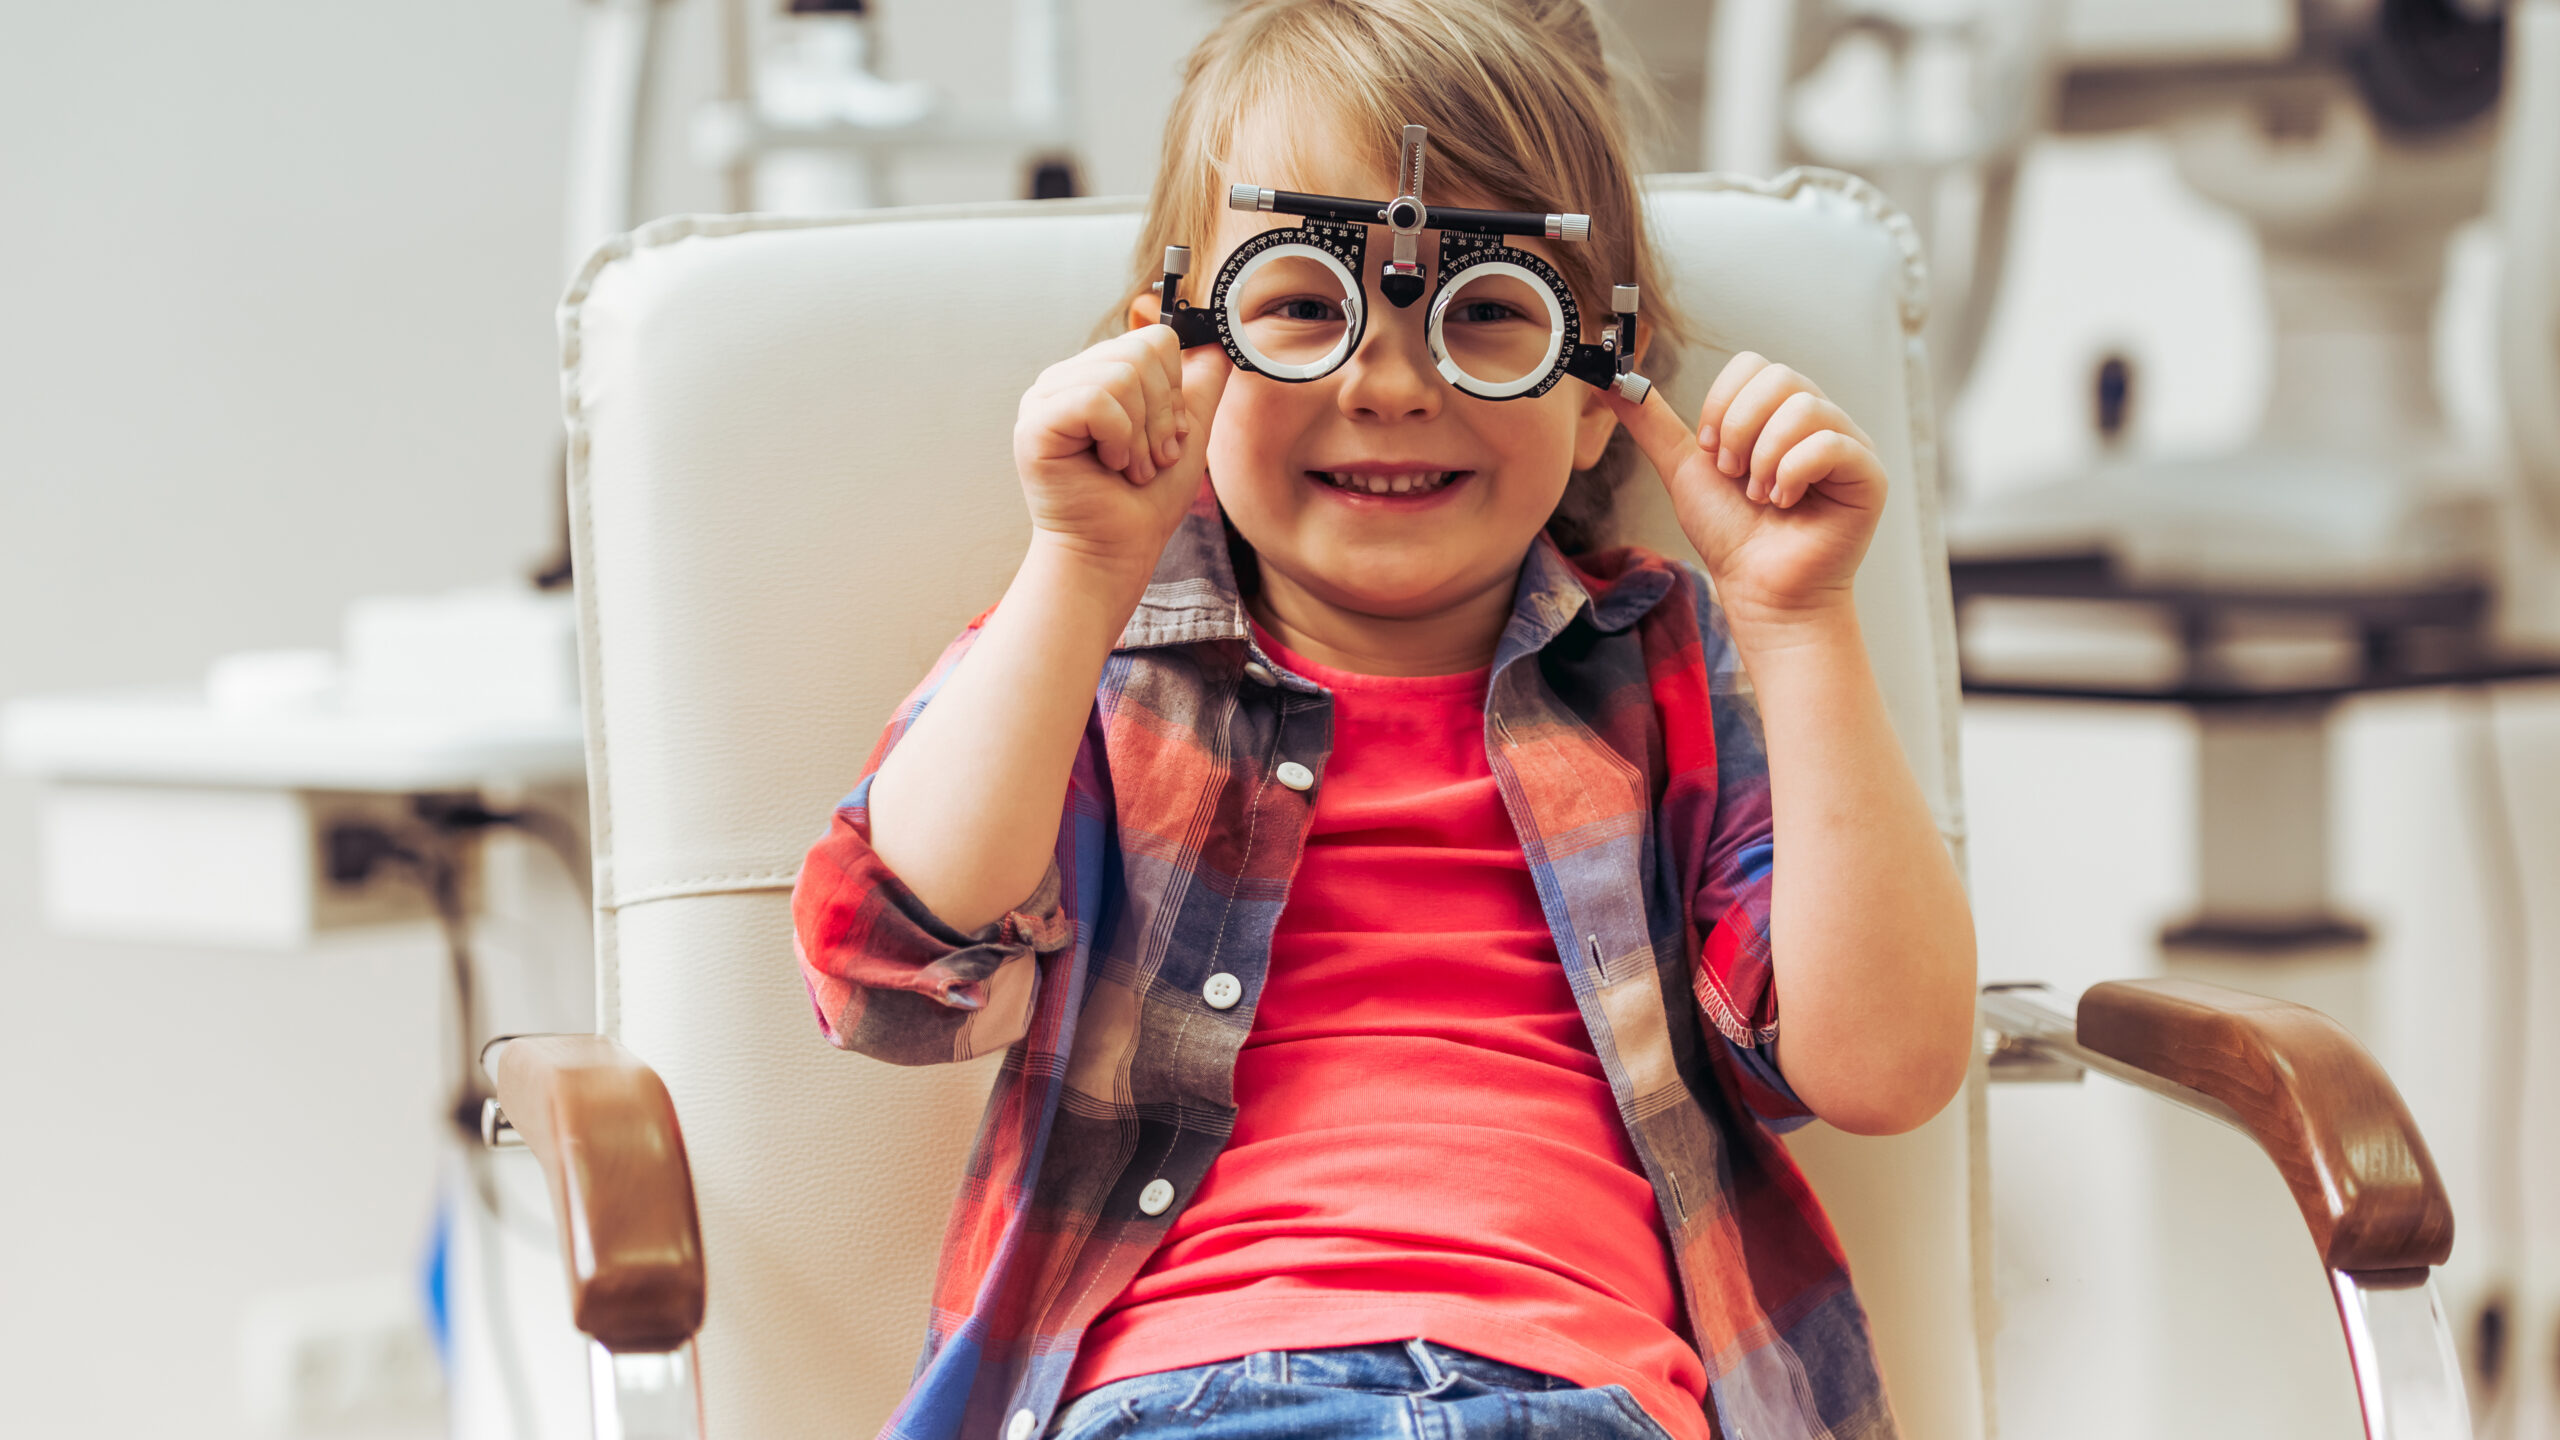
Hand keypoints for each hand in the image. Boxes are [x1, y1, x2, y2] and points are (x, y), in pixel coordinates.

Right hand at [1014, 325, 1231, 584]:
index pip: (1154, 340)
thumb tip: (1219, 341)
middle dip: (1161, 417)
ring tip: (1130, 468)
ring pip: (1121, 376)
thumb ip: (1201, 386)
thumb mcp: (1185, 433)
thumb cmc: (1143, 501)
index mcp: (1098, 374)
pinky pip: (1097, 400)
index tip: (1167, 436)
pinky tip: (1109, 465)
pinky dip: (1118, 439)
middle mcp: (1067, 378)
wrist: (1117, 550)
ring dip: (1140, 436)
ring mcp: (1045, 397)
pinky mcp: (1035, 423)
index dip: (1173, 391)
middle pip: (1141, 353)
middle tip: (1149, 459)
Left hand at [1604, 352, 1885, 639]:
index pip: (1753, 364)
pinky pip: (1831, 443)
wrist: (1758, 589)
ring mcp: (1848, 444)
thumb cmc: (1731, 535)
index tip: (1709, 449)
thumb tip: (1611, 381)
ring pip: (1805, 407)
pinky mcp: (1868, 474)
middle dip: (1739, 430)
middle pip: (1779, 377)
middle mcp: (1818, 420)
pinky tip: (1786, 503)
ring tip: (1760, 495)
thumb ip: (1653, 423)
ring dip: (1765, 458)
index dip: (1721, 402)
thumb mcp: (1684, 469)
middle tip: (1734, 475)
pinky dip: (1793, 473)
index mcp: (1779, 412)